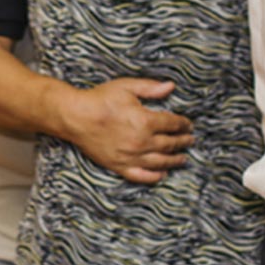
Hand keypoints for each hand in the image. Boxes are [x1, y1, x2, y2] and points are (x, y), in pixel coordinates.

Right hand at [60, 78, 193, 183]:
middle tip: (190, 140)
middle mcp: (141, 142)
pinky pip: (141, 175)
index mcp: (145, 121)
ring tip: (182, 159)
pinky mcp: (118, 165)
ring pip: (159, 162)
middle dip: (182, 142)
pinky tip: (161, 174)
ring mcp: (130, 156)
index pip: (172, 124)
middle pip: (169, 144)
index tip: (188, 125)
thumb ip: (150, 88)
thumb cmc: (99, 100)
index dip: (183, 124)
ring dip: (174, 160)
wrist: (75, 117)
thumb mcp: (126, 87)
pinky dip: (153, 177)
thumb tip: (170, 87)